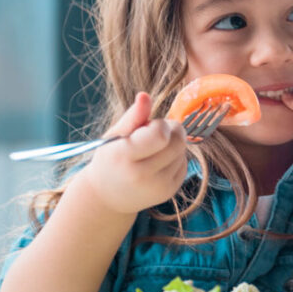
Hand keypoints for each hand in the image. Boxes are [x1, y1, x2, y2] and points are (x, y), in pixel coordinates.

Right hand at [80, 92, 187, 214]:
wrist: (108, 196)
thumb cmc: (111, 158)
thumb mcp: (115, 135)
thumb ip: (133, 116)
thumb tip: (145, 95)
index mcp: (124, 156)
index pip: (160, 134)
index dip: (160, 124)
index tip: (150, 126)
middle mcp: (142, 175)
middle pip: (178, 142)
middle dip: (172, 131)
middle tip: (156, 133)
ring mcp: (158, 186)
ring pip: (183, 152)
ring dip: (173, 145)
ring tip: (153, 150)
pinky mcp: (170, 192)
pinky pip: (184, 164)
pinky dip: (175, 159)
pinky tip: (158, 163)